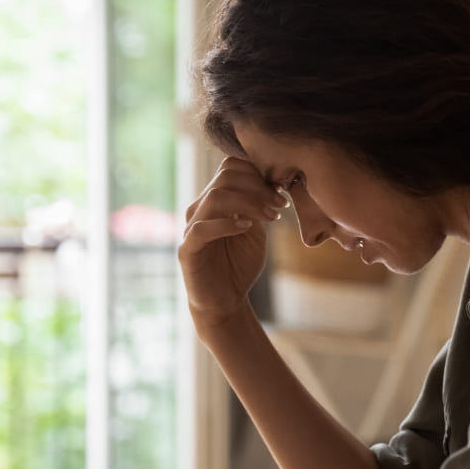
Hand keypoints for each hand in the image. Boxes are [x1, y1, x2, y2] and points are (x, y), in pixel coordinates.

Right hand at [178, 156, 287, 331]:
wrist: (226, 300)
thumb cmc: (240, 264)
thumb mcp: (256, 231)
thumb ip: (259, 207)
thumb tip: (274, 183)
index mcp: (216, 200)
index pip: (230, 168)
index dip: (258, 173)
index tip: (281, 192)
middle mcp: (201, 208)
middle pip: (225, 177)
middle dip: (259, 187)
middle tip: (281, 204)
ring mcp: (192, 227)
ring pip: (216, 197)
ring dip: (249, 203)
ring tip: (271, 217)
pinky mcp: (187, 249)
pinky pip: (202, 228)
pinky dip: (227, 224)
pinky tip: (247, 228)